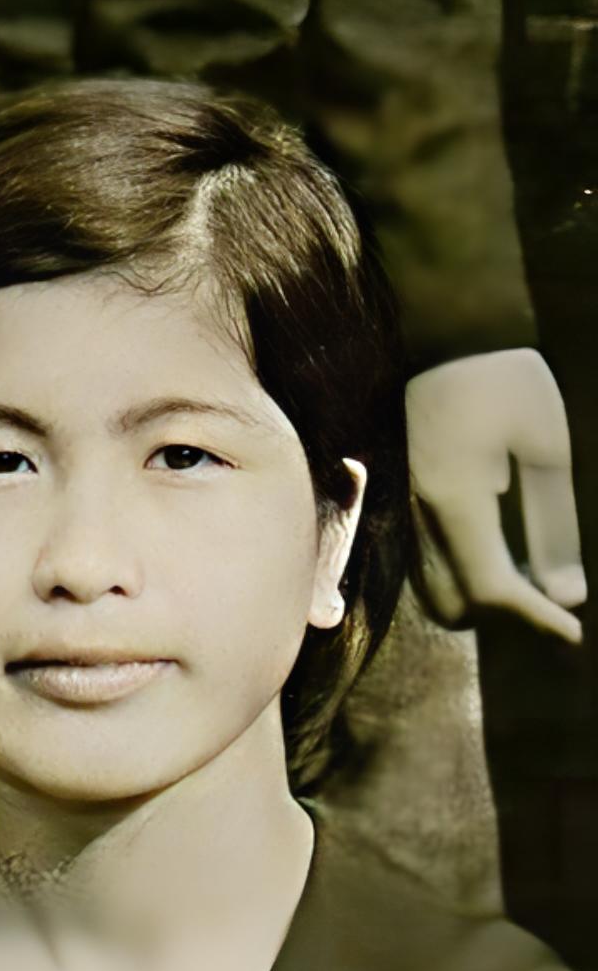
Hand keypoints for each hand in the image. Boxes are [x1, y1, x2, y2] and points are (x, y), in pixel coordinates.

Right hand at [406, 349, 586, 643]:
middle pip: (453, 607)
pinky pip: (423, 564)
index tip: (575, 632)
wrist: (440, 338)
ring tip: (528, 574)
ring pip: (433, 590)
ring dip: (480, 597)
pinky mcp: (397, 502)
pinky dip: (459, 574)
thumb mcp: (545, 447)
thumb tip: (567, 594)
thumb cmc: (502, 383)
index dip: (536, 619)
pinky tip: (495, 548)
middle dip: (503, 615)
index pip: (493, 589)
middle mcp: (418, 517)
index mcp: (457, 502)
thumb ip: (553, 526)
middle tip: (550, 598)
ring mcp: (401, 511)